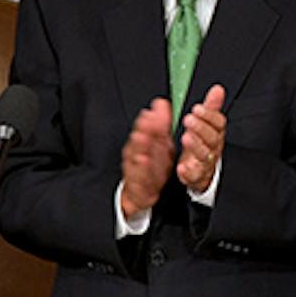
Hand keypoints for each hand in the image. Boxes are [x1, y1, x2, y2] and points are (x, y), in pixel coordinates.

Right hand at [119, 99, 174, 219]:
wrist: (139, 194)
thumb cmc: (149, 167)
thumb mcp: (159, 144)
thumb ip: (160, 124)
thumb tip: (161, 102)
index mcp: (143, 144)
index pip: (145, 129)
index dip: (149, 119)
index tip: (154, 110)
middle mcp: (136, 154)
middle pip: (139, 140)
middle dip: (142, 129)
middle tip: (147, 119)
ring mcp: (135, 169)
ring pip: (135, 156)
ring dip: (138, 146)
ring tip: (142, 136)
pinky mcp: (136, 184)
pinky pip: (138, 175)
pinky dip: (140, 167)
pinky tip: (143, 160)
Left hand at [177, 83, 227, 191]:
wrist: (202, 173)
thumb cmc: (203, 146)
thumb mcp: (207, 125)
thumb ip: (211, 108)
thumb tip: (217, 89)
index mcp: (215, 134)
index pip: (219, 123)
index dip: (209, 115)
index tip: (197, 108)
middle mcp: (213, 148)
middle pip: (212, 138)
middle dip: (201, 128)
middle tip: (188, 119)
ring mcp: (205, 163)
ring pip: (204, 155)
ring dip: (196, 145)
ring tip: (185, 137)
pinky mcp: (196, 177)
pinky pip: (194, 175)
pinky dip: (188, 171)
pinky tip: (182, 166)